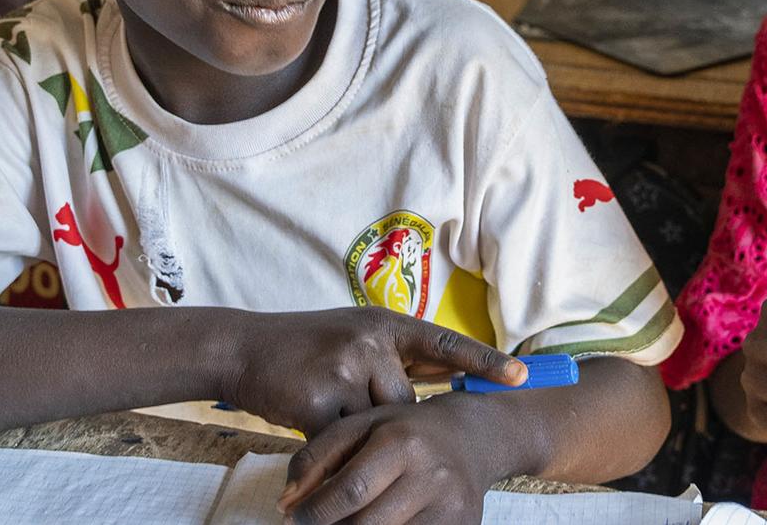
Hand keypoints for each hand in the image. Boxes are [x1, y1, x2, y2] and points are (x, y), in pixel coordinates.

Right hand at [217, 308, 523, 434]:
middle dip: (385, 416)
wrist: (243, 350)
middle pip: (407, 403)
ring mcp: (345, 367)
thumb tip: (447, 385)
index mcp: (385, 324)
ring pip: (378, 423)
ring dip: (357, 427)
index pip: (446, 344)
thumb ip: (397, 360)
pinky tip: (308, 416)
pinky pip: (346, 440)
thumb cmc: (306, 350)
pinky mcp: (320, 399)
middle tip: (345, 398)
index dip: (486, 363)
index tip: (523, 377)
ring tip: (322, 401)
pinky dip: (332, 441)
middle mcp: (371, 340)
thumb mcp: (356, 340)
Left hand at [280, 399, 504, 524]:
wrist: (473, 436)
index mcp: (403, 442)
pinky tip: (376, 523)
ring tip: (345, 523)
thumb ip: (316, 458)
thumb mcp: (359, 427)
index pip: (351, 491)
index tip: (292, 519)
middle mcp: (432, 475)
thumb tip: (285, 504)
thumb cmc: (405, 430)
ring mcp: (452, 507)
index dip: (315, 513)